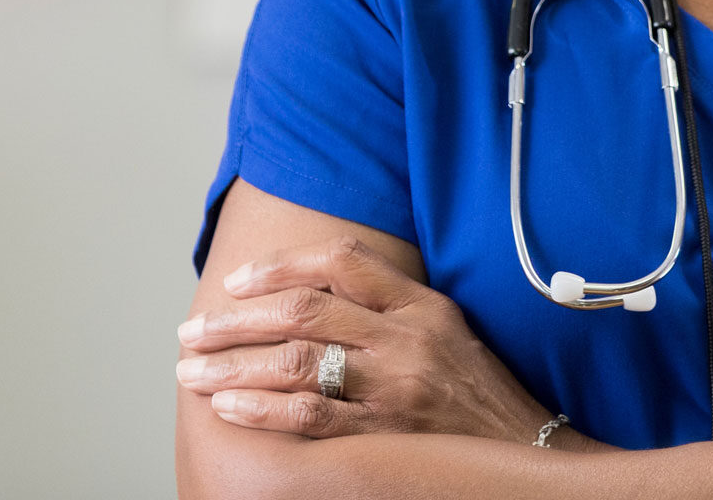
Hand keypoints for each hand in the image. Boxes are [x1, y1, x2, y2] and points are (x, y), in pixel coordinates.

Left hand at [176, 235, 587, 448]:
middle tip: (192, 331)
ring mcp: (396, 387)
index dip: (281, 265)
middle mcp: (406, 338)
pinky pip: (313, 419)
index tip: (237, 281)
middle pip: (304, 312)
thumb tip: (310, 288)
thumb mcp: (444, 326)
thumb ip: (389, 303)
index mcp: (421, 303)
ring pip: (298, 363)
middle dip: (237, 321)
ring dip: (234, 367)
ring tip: (192, 374)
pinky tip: (230, 409)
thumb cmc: (475, 388)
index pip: (341, 262)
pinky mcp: (386, 434)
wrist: (520, 449)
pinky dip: (264, 412)